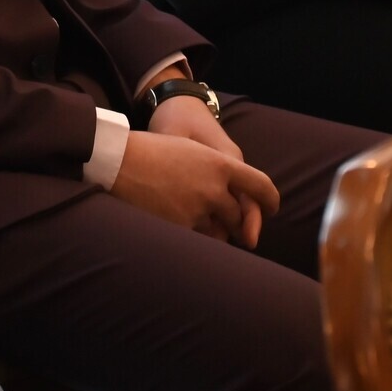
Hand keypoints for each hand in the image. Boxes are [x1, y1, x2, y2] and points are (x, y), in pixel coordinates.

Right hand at [147, 96, 274, 242]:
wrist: (119, 162)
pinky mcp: (181, 229)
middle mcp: (215, 189)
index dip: (271, 201)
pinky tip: (172, 221)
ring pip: (218, 232)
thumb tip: (233, 195)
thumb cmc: (153, 152)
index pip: (261, 186)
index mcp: (220, 164)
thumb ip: (217, 172)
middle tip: (218, 217)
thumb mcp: (192, 150)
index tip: (272, 209)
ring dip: (211, 229)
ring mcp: (198, 211)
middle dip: (232, 220)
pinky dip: (190, 235)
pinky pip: (196, 240)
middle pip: (239, 216)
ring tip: (187, 215)